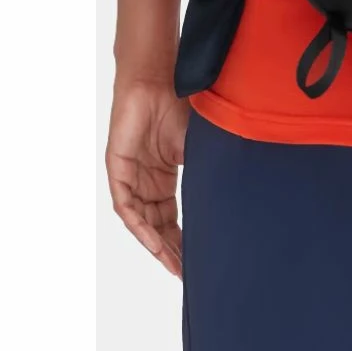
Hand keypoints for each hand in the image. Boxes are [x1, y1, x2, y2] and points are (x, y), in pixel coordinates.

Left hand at [106, 78, 189, 277]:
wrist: (159, 78)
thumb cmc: (181, 105)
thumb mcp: (199, 147)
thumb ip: (206, 172)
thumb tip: (233, 197)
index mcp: (164, 177)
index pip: (172, 218)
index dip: (183, 240)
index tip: (197, 262)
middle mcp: (146, 182)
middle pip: (157, 225)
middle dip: (171, 250)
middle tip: (187, 273)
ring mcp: (131, 177)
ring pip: (141, 221)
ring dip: (156, 244)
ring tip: (175, 265)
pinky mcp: (118, 169)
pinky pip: (127, 206)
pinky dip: (140, 226)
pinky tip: (154, 242)